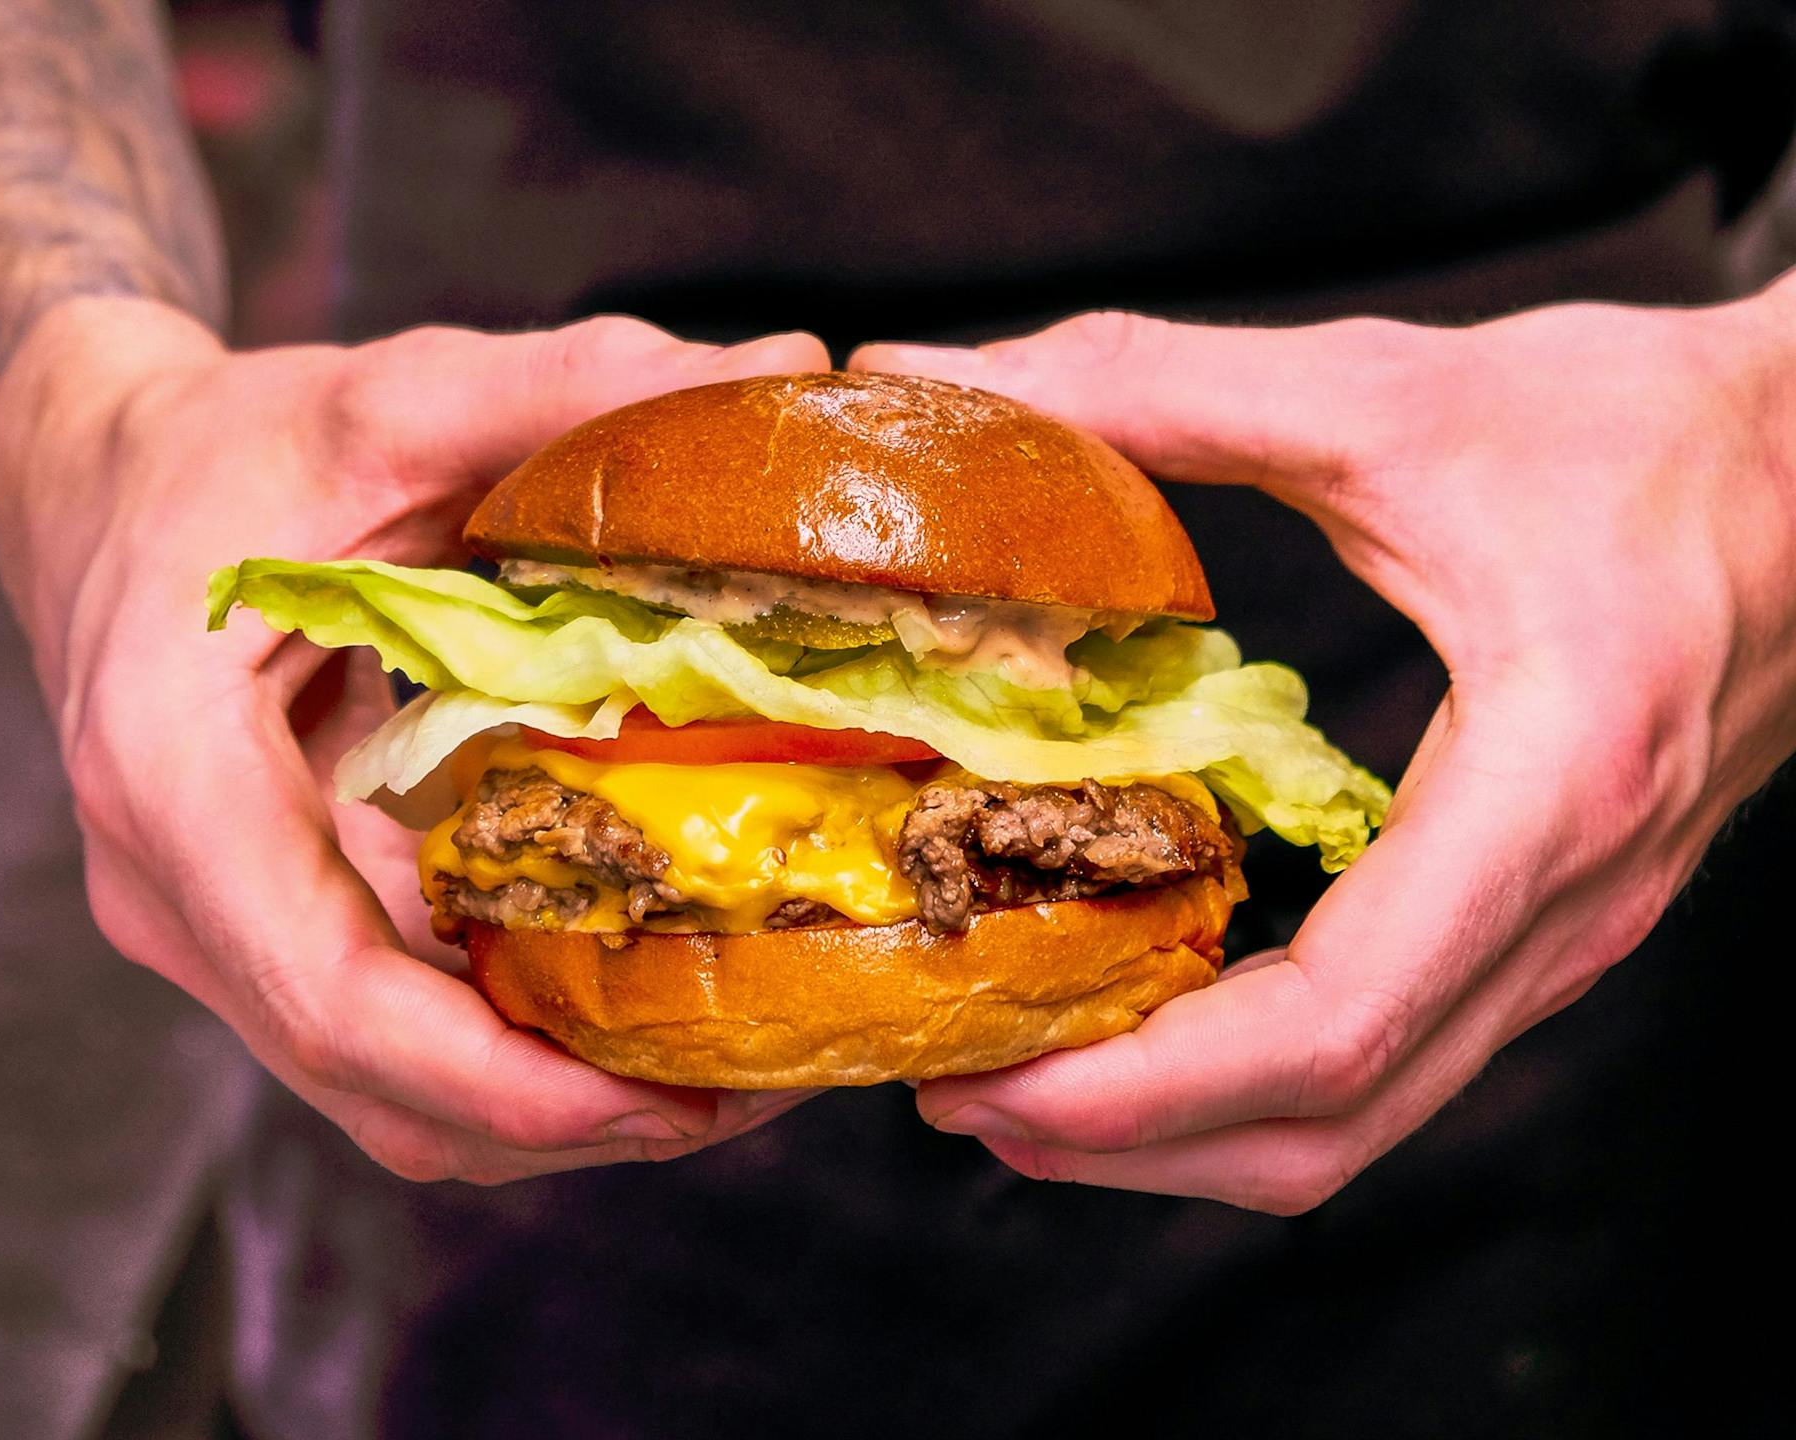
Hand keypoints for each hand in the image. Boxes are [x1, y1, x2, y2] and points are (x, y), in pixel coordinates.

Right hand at [0, 297, 828, 1180]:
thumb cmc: (228, 447)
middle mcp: (173, 889)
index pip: (330, 995)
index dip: (498, 1078)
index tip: (655, 1100)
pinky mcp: (258, 924)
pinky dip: (500, 1056)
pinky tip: (624, 1008)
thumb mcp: (388, 400)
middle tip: (742, 1091)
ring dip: (538, 1108)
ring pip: (374, 1090)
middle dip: (556, 1115)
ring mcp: (209, 924)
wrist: (103, 479)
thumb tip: (783, 370)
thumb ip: (569, 385)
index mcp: (173, 777)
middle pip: (368, 1079)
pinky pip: (380, 1038)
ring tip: (712, 1074)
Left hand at [854, 290, 1795, 1210]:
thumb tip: (943, 378)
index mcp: (1548, 787)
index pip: (1335, 1023)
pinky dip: (1250, 1074)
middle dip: (1126, 1139)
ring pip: (1361, 1117)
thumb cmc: (1644, 426)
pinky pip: (1390, 1055)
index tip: (988, 1075)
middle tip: (957, 1090)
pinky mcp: (1543, 918)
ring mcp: (1564, 931)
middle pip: (1330, 1122)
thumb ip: (1156, 385)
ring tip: (1019, 1073)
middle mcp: (1567, 904)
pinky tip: (1142, 1008)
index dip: (1143, 1085)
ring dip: (1182, 1128)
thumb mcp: (1390, 392)